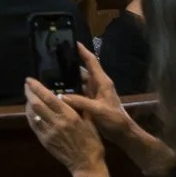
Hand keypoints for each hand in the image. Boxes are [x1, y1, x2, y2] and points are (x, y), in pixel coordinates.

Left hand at [23, 77, 104, 175]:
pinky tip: (31, 111)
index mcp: (69, 116)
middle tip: (27, 86)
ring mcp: (49, 132)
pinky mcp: (44, 140)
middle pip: (36, 103)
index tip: (30, 80)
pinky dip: (30, 115)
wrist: (87, 164)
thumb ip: (79, 107)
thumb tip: (68, 95)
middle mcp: (57, 122)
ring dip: (28, 103)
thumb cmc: (92, 142)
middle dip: (29, 92)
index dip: (37, 87)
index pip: (48, 97)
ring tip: (29, 97)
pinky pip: (33, 124)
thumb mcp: (90, 122)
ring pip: (32, 114)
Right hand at [62, 43, 170, 175]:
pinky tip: (57, 90)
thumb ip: (81, 102)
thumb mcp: (99, 111)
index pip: (92, 61)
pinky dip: (69, 89)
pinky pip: (78, 91)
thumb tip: (60, 96)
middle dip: (70, 63)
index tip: (72, 41)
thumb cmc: (115, 120)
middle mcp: (98, 85)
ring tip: (51, 73)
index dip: (83, 51)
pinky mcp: (91, 101)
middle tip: (54, 58)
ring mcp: (94, 93)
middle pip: (83, 69)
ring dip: (68, 77)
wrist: (124, 135)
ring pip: (79, 80)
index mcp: (102, 82)